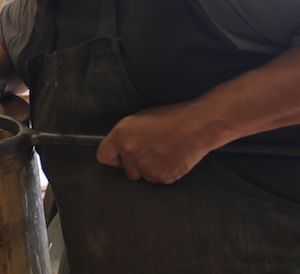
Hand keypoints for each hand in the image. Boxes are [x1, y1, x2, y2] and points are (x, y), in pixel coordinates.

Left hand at [95, 102, 213, 183]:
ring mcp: (145, 166)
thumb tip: (120, 149)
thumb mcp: (140, 120)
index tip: (121, 157)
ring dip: (152, 169)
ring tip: (165, 153)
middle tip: (153, 152)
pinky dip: (165, 173)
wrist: (197, 124)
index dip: (114, 158)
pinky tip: (173, 158)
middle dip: (137, 166)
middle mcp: (129, 152)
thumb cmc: (171, 118)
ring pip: (144, 177)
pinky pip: (159, 180)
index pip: (103, 156)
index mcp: (121, 135)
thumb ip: (126, 136)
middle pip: (127, 171)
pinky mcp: (161, 176)